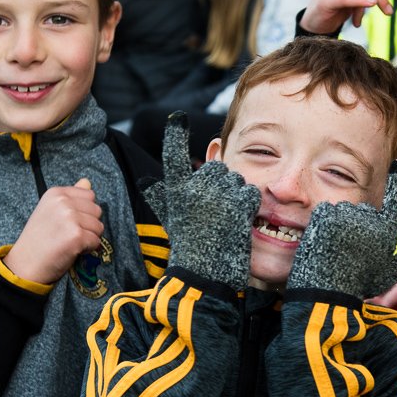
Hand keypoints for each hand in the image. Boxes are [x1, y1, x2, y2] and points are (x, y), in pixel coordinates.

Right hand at [4, 178, 103, 283]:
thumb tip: (87, 181)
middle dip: (89, 225)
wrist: (24, 264)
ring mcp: (70, 217)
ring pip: (99, 227)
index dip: (85, 212)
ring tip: (70, 243)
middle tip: (69, 235)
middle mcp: (63, 202)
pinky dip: (88, 249)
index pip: (89, 195)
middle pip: (97, 210)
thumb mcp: (51, 210)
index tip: (70, 222)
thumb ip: (71, 197)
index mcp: (56, 193)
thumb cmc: (38, 240)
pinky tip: (72, 250)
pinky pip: (96, 242)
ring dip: (89, 238)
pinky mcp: (76, 235)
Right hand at [142, 112, 259, 287]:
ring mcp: (215, 196)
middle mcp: (192, 189)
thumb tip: (147, 182)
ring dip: (236, 194)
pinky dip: (249, 204)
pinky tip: (239, 221)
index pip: (172, 157)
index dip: (175, 135)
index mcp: (175, 192)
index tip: (178, 117)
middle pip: (217, 167)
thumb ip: (162, 198)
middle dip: (221, 183)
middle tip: (216, 211)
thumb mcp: (171, 221)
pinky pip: (250, 191)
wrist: (205, 278)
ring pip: (236, 178)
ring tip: (226, 219)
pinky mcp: (237, 205)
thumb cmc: (188, 251)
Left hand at [288, 161, 396, 297]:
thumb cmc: (358, 288)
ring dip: (339, 224)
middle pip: (364, 209)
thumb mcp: (386, 276)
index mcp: (387, 231)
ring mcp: (348, 215)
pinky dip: (323, 223)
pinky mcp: (326, 215)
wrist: (326, 294)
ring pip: (344, 210)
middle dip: (357, 223)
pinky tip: (324, 242)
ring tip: (335, 248)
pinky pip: (326, 211)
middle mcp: (371, 219)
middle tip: (348, 250)